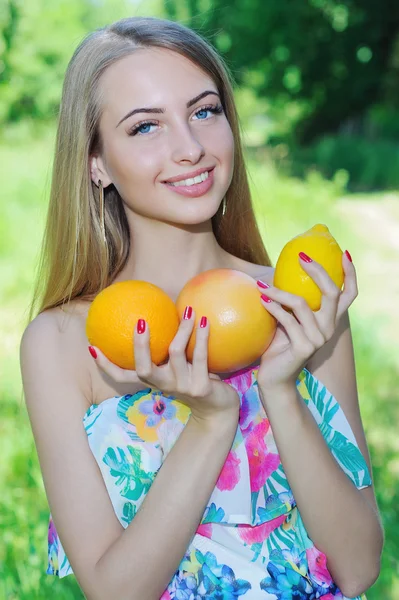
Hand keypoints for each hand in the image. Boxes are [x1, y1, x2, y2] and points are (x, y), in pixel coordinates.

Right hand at [88, 308, 239, 425]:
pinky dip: (202, 336)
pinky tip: (205, 320)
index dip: (106, 365)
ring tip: (188, 310)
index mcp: (153, 380)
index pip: (122, 377)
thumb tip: (158, 314)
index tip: (93, 346)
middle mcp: (163, 385)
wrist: (218, 408)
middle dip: (140, 346)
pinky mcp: (201, 388)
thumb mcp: (177, 366)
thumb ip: (166, 348)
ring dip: (182, 329)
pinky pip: (200, 357)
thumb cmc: (195, 379)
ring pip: (175, 353)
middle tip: (140, 322)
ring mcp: (182, 387)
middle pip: (144, 369)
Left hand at [256, 250, 356, 392]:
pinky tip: (261, 300)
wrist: (274, 379)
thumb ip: (291, 301)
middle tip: (301, 257)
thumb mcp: (287, 319)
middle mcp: (329, 328)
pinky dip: (273, 308)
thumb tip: (278, 270)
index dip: (350, 274)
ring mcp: (318, 339)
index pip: (348, 294)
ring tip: (261, 286)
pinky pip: (287, 320)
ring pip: (301, 304)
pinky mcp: (304, 347)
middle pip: (332, 292)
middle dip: (318, 271)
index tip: (343, 253)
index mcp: (329, 320)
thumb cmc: (278, 346)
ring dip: (279, 291)